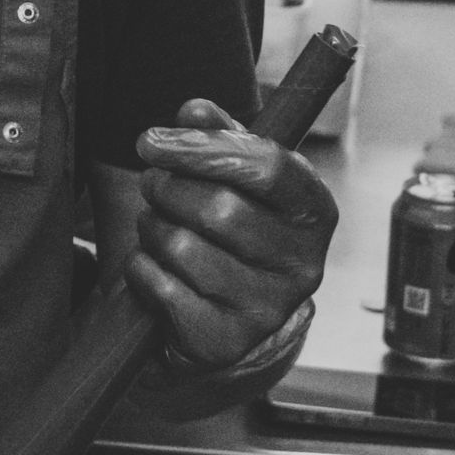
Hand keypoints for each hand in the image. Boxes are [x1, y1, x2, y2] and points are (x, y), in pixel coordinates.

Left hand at [125, 98, 336, 367]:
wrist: (220, 318)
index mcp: (312, 212)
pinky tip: (154, 267)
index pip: (267, 166)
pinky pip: (162, 288)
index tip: (152, 140)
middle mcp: (302, 266)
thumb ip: (215, 135)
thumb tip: (196, 111)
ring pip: (184, 247)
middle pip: (219, 207)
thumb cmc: (227, 228)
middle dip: (167, 188)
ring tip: (156, 226)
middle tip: (152, 184)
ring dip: (151, 227)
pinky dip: (142, 269)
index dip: (203, 148)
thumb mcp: (231, 175)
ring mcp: (267, 310)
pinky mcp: (225, 343)